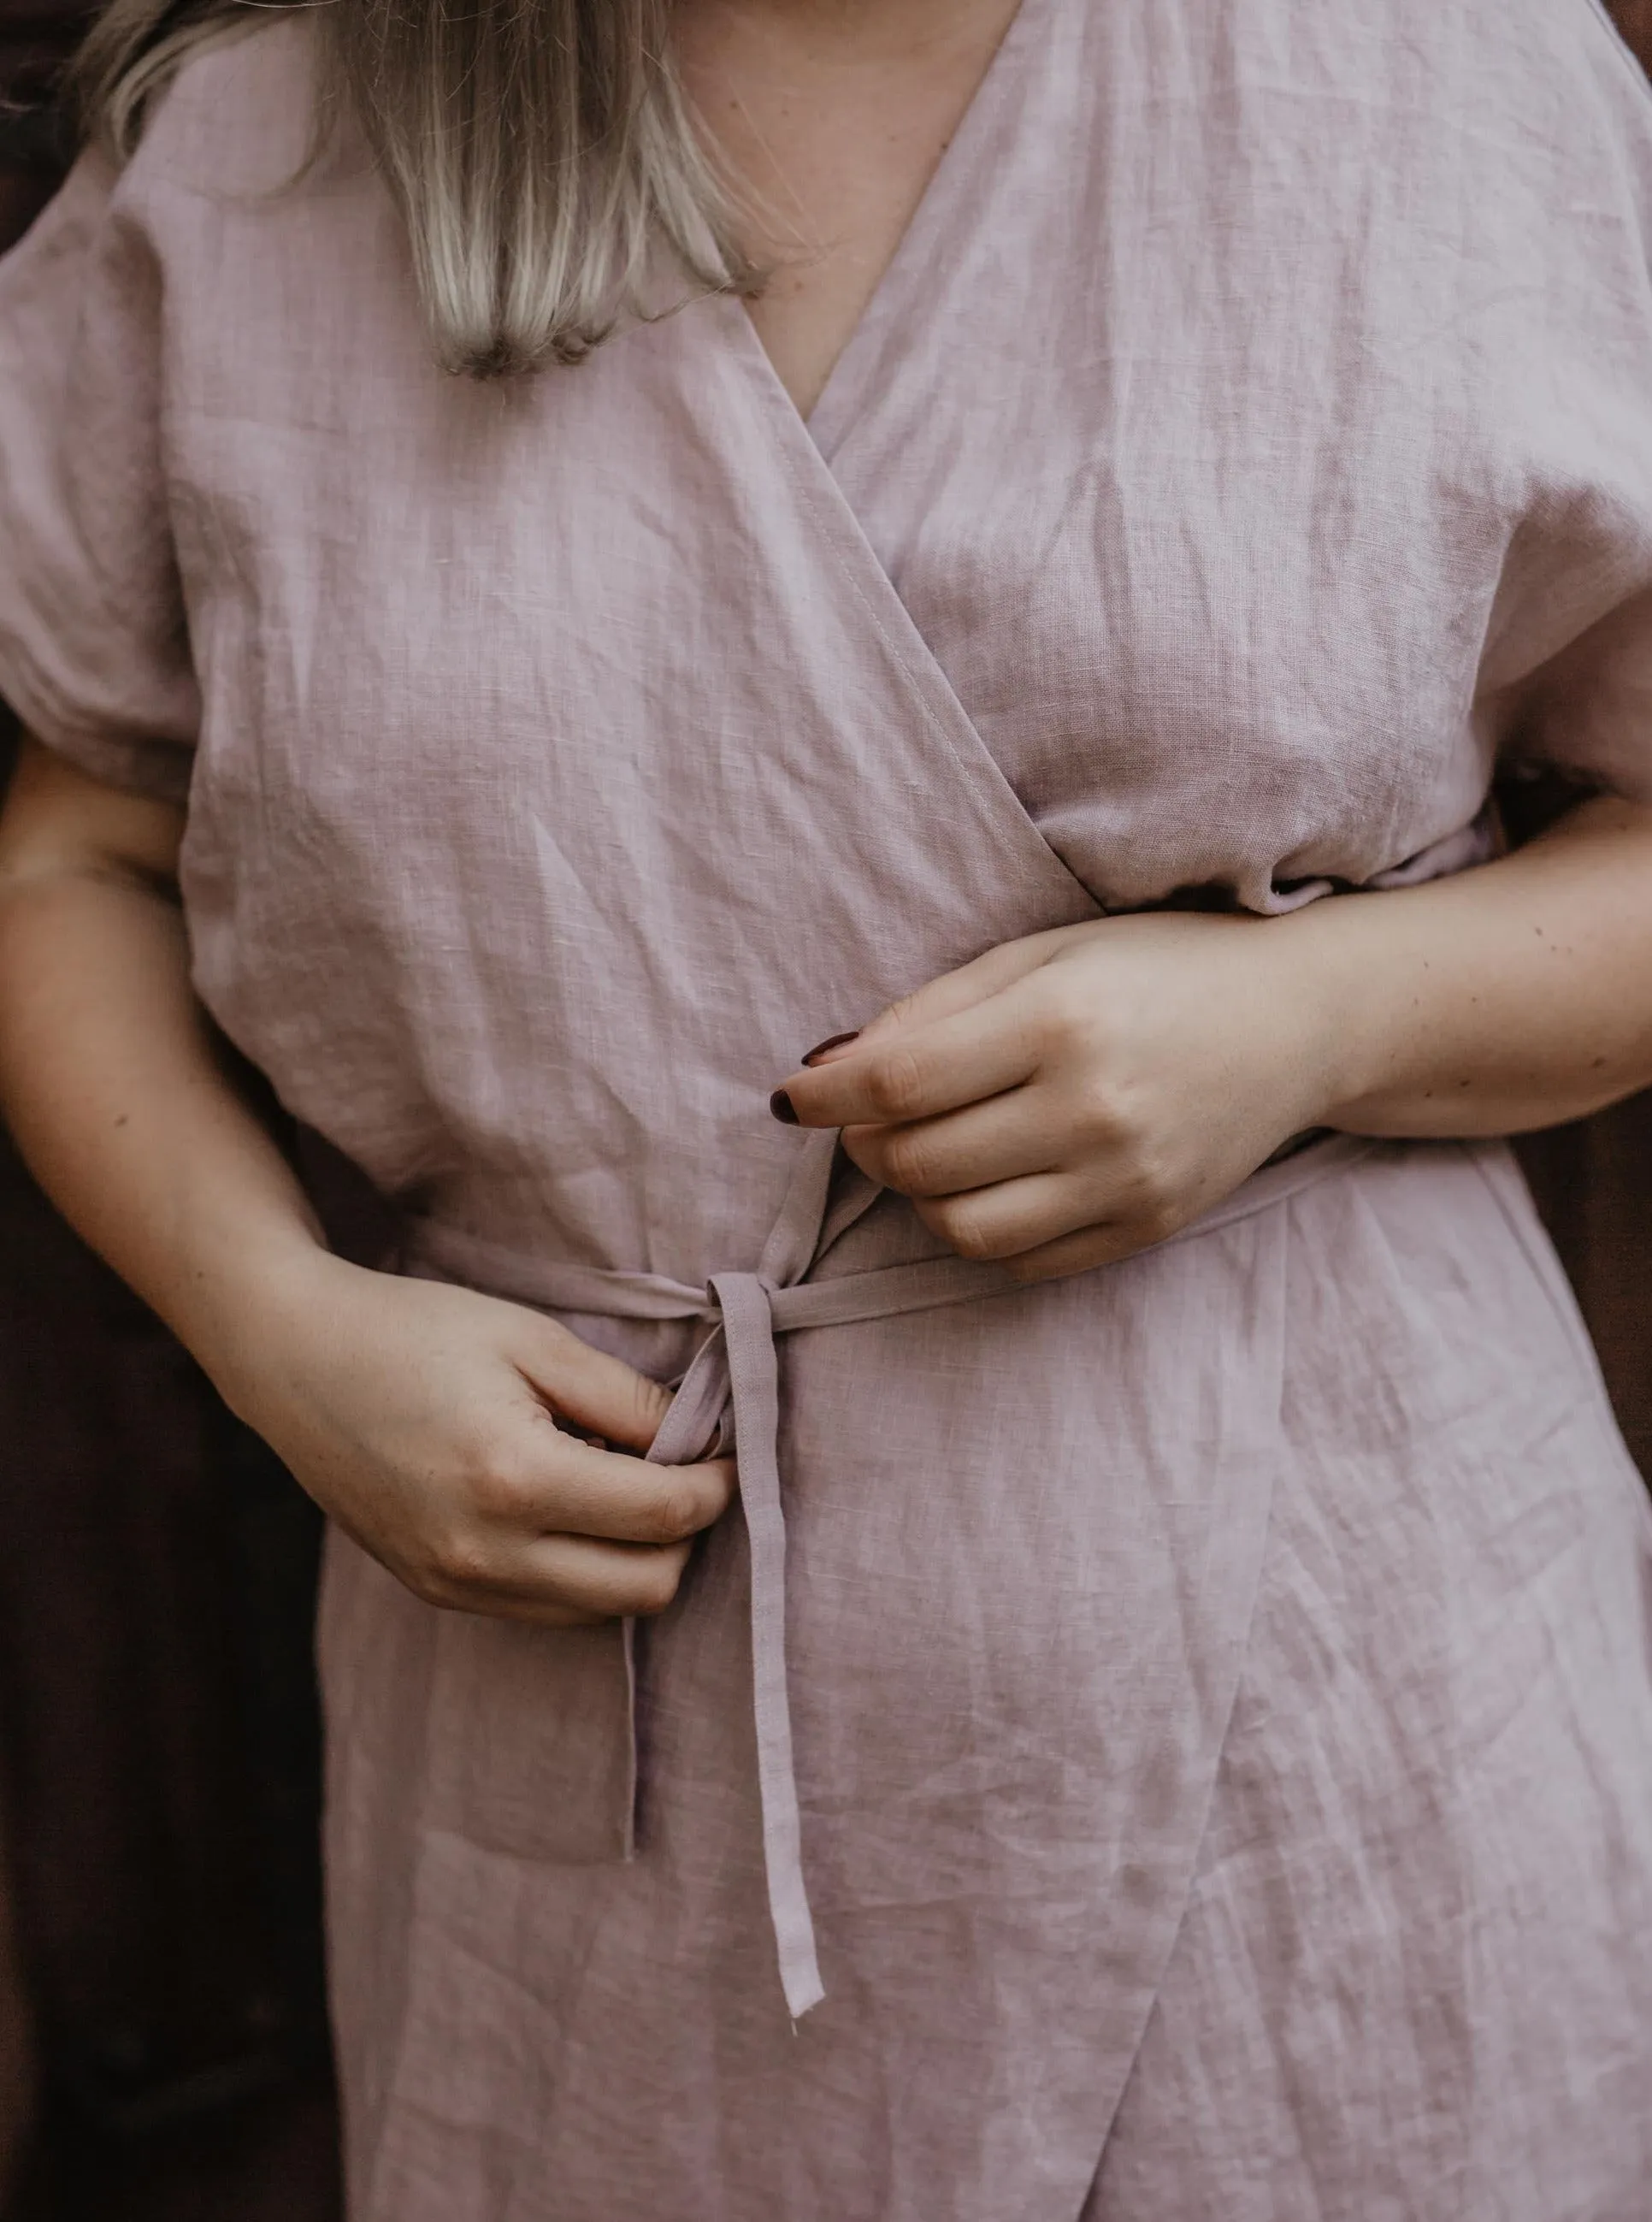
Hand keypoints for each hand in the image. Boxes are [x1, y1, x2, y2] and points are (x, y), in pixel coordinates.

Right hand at [212, 1253, 733, 1623]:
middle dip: (686, 1533)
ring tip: (624, 1483)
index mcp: (514, 1479)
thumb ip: (625, 1398)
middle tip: (686, 1469)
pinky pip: (545, 1610)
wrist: (294, 1360)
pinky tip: (572, 1508)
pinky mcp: (437, 1592)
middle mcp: (484, 1553)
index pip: (663, 1515)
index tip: (731, 1450)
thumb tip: (700, 1440)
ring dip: (636, 1559)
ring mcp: (455, 1584)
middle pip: (646, 1587)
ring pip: (599, 1611)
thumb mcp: (531, 1340)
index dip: (717, 1484)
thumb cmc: (413, 1331)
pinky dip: (583, 1571)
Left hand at [774, 912, 1341, 1282]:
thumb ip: (932, 1009)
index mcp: (1059, 1021)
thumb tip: (828, 1066)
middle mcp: (1092, 1109)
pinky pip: (1021, 1260)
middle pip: (917, 1162)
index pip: (897, 1083)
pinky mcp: (1146, 1227)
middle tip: (871, 1116)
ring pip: (959, 1229)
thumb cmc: (1158, 967)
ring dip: (919, 1195)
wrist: (1299, 1019)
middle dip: (868, 1143)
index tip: (794, 1096)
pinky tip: (991, 1179)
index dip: (825, 1096)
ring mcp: (1124, 1180)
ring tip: (931, 1149)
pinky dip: (980, 1228)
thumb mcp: (1042, 953)